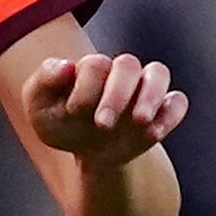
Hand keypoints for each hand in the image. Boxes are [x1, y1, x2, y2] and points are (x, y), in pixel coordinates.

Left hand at [23, 52, 187, 169]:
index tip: (73, 112)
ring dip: (151, 95)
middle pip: (128, 64)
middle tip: (102, 125)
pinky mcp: (161, 112)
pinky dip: (170, 114)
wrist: (85, 150)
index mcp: (89, 67)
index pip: (95, 64)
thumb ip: (43, 83)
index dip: (86, 87)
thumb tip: (66, 66)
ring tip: (138, 121)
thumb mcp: (38, 108)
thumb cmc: (59, 122)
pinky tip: (154, 133)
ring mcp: (143, 90)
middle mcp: (119, 73)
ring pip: (158, 73)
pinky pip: (177, 102)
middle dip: (116, 94)